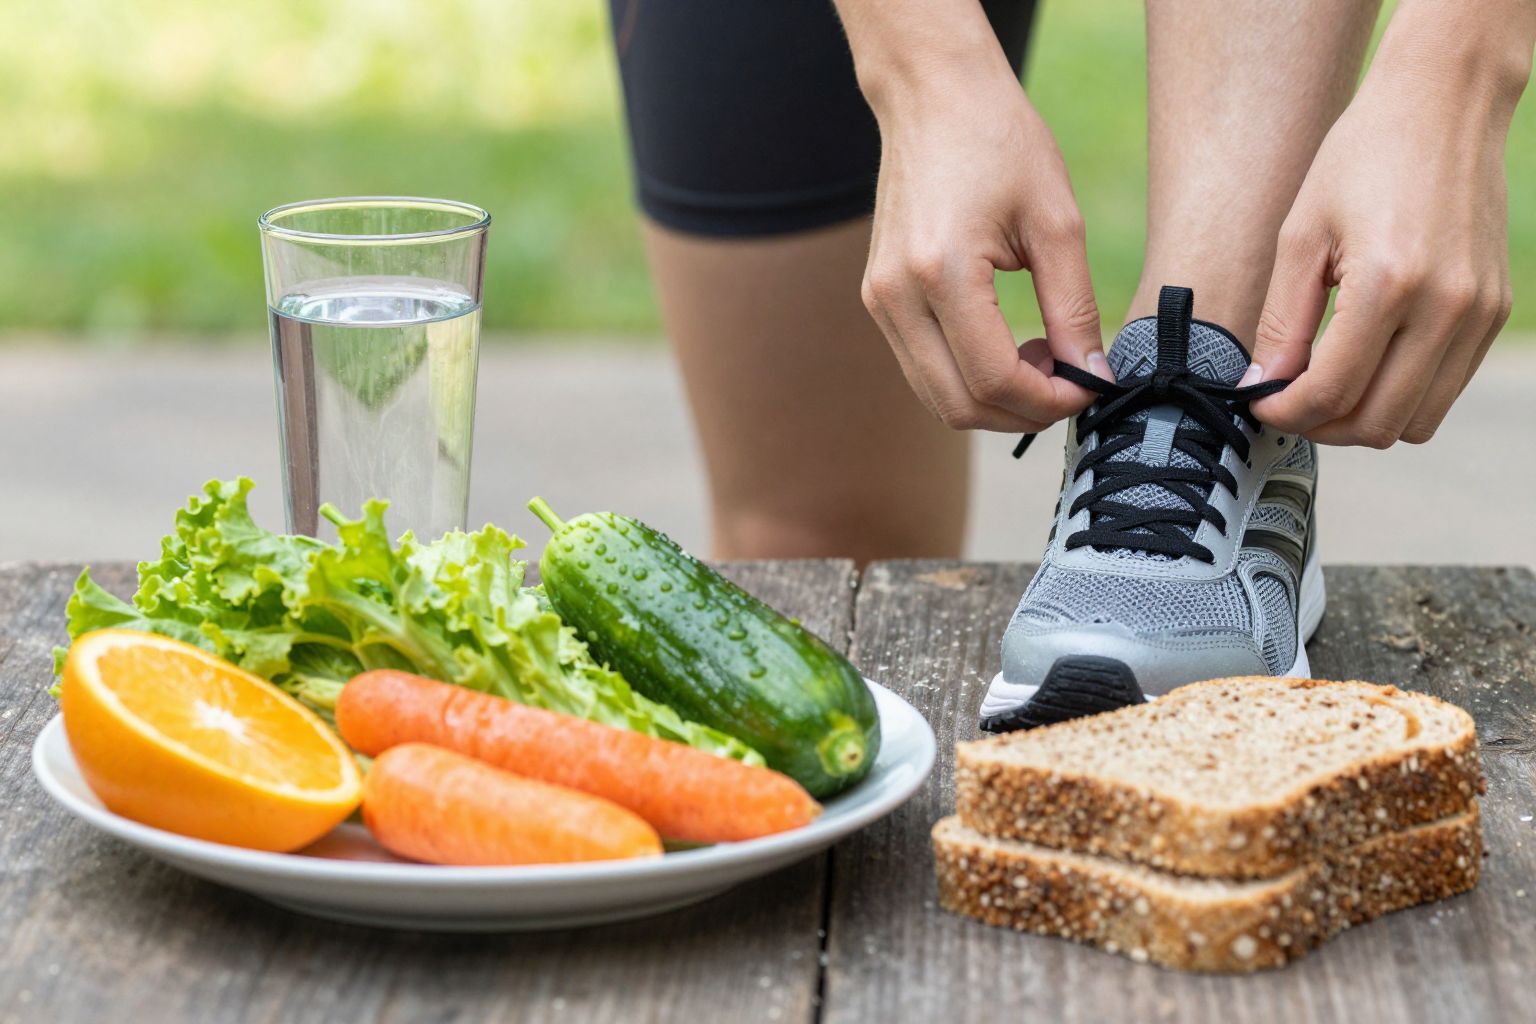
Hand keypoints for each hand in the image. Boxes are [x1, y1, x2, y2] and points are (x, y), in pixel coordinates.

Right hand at [860, 61, 1110, 431]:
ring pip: (936, 397)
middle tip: (1070, 384)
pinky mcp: (878, 299)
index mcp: (941, 272)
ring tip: (1043, 361)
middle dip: (1021, 413)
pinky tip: (1010, 348)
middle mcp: (896, 296)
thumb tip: (1093, 375)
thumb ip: (1075, 308)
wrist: (932, 96)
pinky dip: (969, 378)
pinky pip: (923, 369)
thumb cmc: (999, 142)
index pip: (992, 379)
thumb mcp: (1057, 223)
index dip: (1049, 401)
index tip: (1090, 387)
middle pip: (958, 404)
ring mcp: (879, 301)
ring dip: (994, 401)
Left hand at [1249, 6, 1531, 446]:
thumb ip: (1281, 322)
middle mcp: (1446, 305)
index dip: (1285, 413)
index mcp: (1389, 282)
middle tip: (1287, 404)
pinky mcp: (1494, 310)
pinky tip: (1366, 364)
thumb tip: (1261, 388)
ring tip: (1325, 388)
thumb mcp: (1300, 235)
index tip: (1259, 404)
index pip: (1332, 392)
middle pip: (1378, 423)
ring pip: (1417, 421)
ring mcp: (1478, 311)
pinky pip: (1445, 388)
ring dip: (1364, 419)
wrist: (1444, 104)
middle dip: (1322, 426)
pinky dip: (1401, 394)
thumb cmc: (1363, 157)